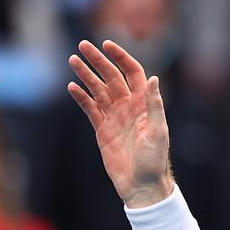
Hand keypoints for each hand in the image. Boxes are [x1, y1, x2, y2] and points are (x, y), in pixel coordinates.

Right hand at [67, 40, 173, 206]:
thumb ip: (154, 106)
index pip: (133, 73)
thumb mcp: (158, 132)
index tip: (107, 45)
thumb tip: (154, 79)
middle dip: (98, 61)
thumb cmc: (154, 160)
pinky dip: (81, 97)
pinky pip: (90, 109)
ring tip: (72, 60)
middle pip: (112, 77)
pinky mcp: (102, 129)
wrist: (141, 184)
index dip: (121, 57)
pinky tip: (71, 87)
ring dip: (86, 75)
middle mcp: (129, 106)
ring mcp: (115, 117)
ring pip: (98, 90)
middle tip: (82, 46)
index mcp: (144, 103)